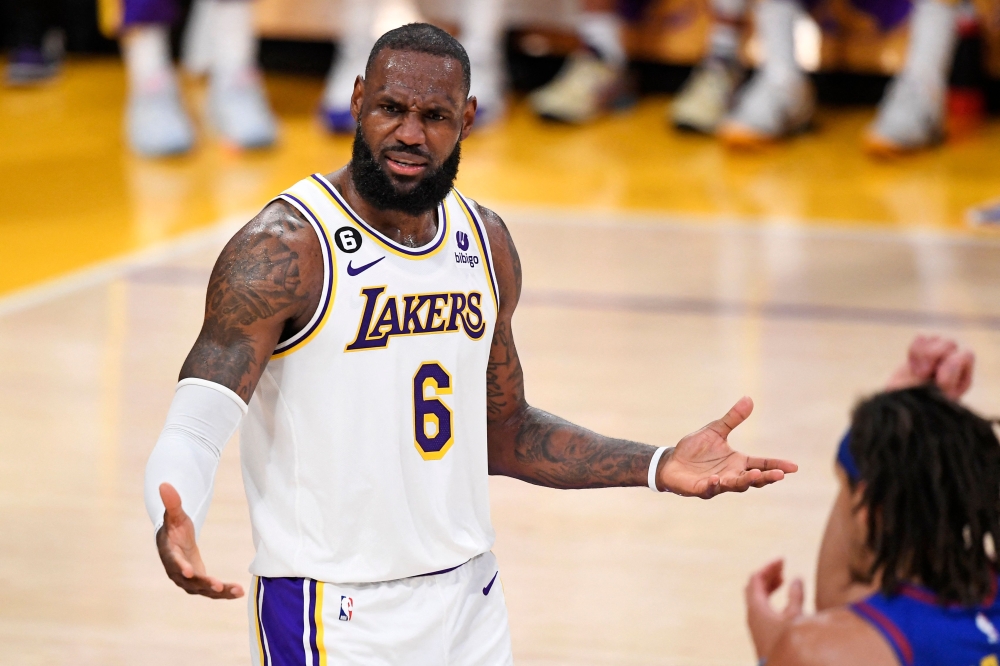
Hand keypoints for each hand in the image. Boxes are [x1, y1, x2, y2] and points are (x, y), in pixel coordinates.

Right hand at [155, 483, 243, 598]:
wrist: (173, 541)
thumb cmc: (174, 526)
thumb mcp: (174, 514)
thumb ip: (172, 502)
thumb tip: (164, 484)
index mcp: (169, 554)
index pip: (173, 562)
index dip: (180, 567)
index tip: (189, 572)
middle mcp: (176, 572)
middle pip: (190, 581)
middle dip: (204, 584)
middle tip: (218, 586)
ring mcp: (187, 580)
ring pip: (203, 589)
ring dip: (219, 592)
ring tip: (237, 591)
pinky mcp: (199, 583)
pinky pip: (211, 590)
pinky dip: (224, 593)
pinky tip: (239, 592)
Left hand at [657, 397, 796, 497]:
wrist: (671, 461)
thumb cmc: (695, 449)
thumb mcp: (715, 430)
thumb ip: (733, 418)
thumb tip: (749, 398)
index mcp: (738, 462)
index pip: (761, 464)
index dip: (777, 465)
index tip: (794, 467)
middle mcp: (732, 475)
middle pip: (754, 479)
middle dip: (766, 477)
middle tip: (779, 475)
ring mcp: (719, 484)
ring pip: (736, 486)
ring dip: (745, 481)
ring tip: (754, 475)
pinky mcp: (702, 488)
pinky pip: (711, 489)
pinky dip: (714, 485)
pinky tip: (717, 479)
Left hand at [746, 559, 803, 659]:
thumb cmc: (789, 644)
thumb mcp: (796, 617)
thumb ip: (795, 596)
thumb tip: (797, 579)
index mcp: (756, 607)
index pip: (756, 579)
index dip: (769, 567)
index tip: (783, 560)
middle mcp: (752, 614)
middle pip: (755, 587)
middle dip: (768, 575)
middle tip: (782, 567)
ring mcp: (755, 623)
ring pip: (758, 598)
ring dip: (769, 586)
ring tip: (783, 580)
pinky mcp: (761, 632)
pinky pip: (762, 608)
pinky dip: (771, 598)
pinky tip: (785, 600)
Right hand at [885, 335, 973, 400]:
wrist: (896, 409)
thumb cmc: (920, 408)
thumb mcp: (937, 398)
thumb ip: (949, 378)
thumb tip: (954, 357)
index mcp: (962, 378)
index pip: (966, 354)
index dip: (950, 364)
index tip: (936, 380)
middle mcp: (953, 366)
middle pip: (950, 343)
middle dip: (932, 356)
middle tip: (921, 374)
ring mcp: (936, 358)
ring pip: (935, 338)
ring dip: (922, 353)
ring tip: (915, 371)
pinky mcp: (920, 354)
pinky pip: (920, 337)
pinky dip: (914, 349)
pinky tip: (911, 364)